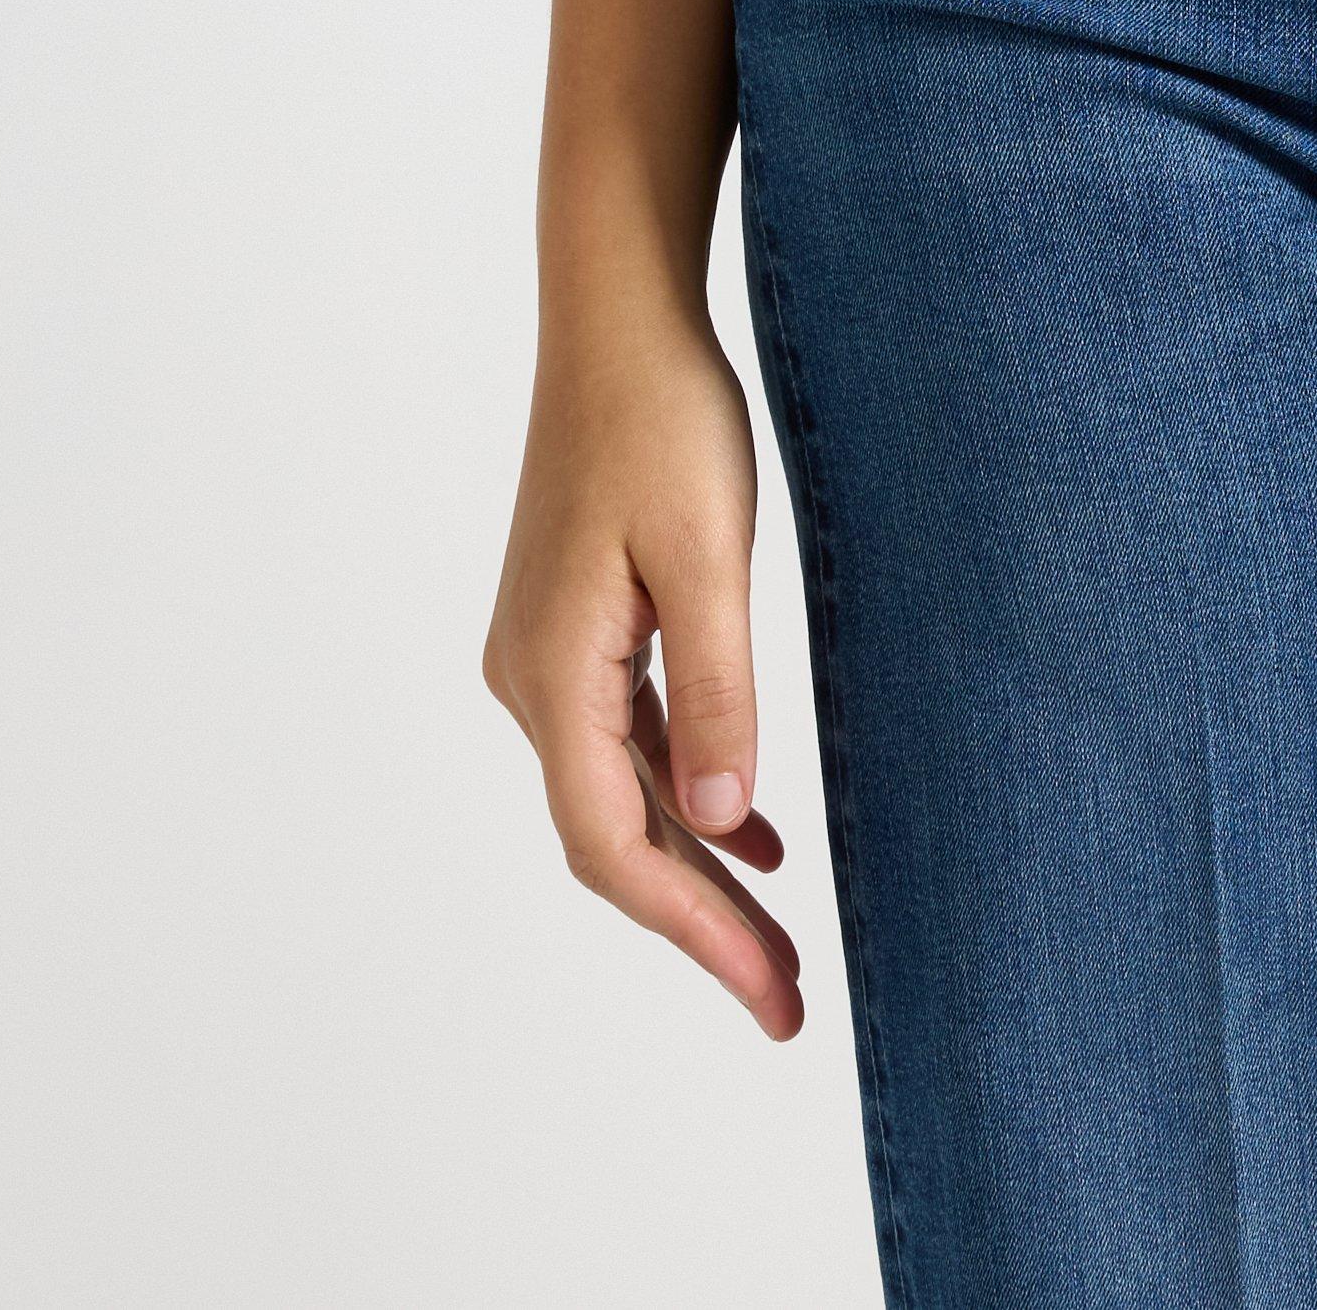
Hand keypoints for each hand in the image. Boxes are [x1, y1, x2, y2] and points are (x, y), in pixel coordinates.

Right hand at [484, 300, 803, 1036]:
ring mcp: (546, 652)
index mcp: (553, 674)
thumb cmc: (662, 417)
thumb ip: (718, 686)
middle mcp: (530, 679)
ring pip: (620, 795)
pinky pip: (626, 740)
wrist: (616, 315)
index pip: (616, 846)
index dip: (693, 932)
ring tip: (777, 942)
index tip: (771, 994)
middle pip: (613, 839)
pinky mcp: (575, 623)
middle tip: (786, 1001)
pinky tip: (747, 825)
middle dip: (699, 926)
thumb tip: (720, 816)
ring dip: (695, 867)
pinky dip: (684, 790)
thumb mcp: (707, 554)